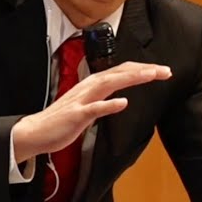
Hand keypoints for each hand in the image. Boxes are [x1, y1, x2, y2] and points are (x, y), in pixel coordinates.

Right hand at [12, 61, 171, 161]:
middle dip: (143, 70)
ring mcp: (82, 100)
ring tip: (151, 75)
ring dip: (131, 78)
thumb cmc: (62, 120)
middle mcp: (88, 87)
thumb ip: (103, 99)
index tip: (162, 71)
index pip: (121, 72)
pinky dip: (108, 105)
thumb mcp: (87, 106)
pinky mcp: (75, 115)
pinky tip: (123, 103)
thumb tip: (120, 98)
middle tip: (166, 71)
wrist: (36, 132)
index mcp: (93, 85)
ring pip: (109, 84)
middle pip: (119, 73)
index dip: (142, 69)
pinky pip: (94, 109)